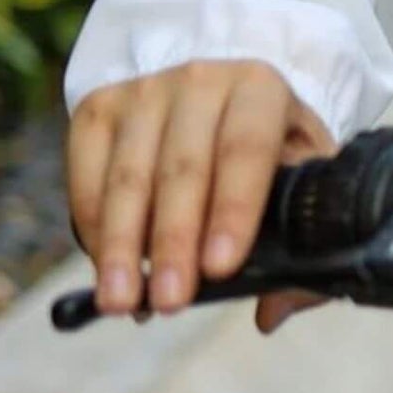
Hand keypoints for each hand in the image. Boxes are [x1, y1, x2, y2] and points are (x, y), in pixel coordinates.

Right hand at [67, 61, 334, 330]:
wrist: (222, 97)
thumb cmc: (272, 147)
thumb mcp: (304, 175)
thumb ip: (303, 241)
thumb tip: (271, 313)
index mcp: (262, 89)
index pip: (246, 150)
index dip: (232, 211)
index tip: (221, 269)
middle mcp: (201, 80)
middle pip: (182, 169)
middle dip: (174, 243)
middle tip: (172, 301)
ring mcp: (143, 91)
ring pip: (128, 178)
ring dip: (122, 246)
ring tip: (125, 301)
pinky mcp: (99, 109)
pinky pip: (88, 177)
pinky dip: (95, 231)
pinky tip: (108, 272)